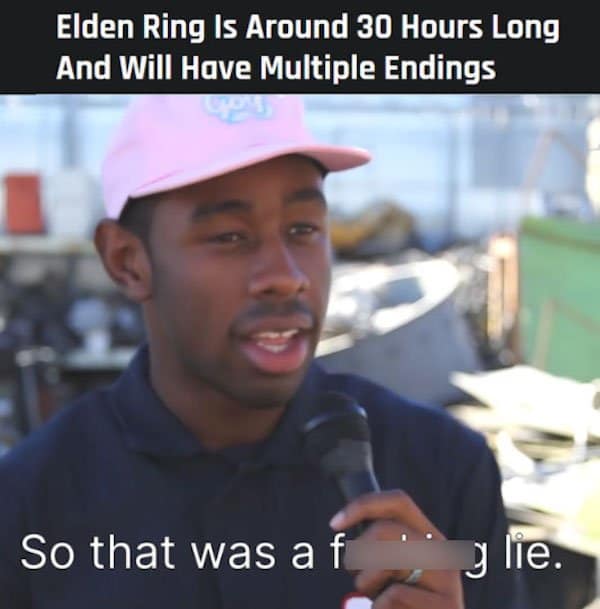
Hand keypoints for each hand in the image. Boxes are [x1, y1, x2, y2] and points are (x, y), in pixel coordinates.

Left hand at [329, 490, 463, 608]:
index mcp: (429, 535)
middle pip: (384, 529)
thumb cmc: (401, 605)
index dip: (363, 505)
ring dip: (367, 585)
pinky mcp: (448, 605)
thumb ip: (381, 544)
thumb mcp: (391, 567)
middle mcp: (441, 551)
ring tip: (378, 599)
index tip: (334, 524)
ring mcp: (447, 579)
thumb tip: (343, 521)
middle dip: (358, 554)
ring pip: (385, 564)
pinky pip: (393, 596)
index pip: (398, 501)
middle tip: (355, 575)